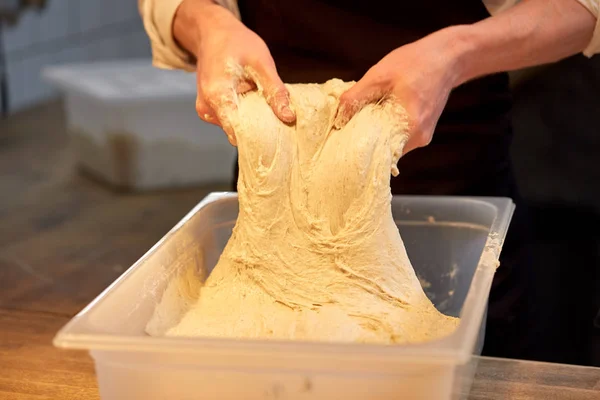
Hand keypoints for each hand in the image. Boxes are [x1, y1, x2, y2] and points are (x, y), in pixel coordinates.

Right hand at [174, 0, 294, 144]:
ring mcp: (205, 110)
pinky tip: (251, 102)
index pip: (238, 131)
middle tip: (275, 115)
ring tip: (261, 102)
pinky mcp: (208, 110)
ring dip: (250, 121)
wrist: (213, 32)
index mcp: (217, 96)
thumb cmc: (236, 43)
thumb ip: (275, 92)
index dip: (259, 137)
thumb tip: (289, 117)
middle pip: (236, 132)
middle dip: (257, 129)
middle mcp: (207, 108)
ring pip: (233, 128)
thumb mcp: (262, 63)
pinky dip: (243, 115)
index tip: (277, 136)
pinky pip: (229, 120)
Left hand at [334, 29, 463, 154]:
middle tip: (347, 131)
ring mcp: (423, 136)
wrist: (448, 56)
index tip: (342, 145)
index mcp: (410, 127)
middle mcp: (419, 138)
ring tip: (363, 119)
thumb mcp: (379, 75)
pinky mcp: (423, 130)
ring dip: (377, 134)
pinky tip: (380, 114)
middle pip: (384, 151)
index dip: (358, 150)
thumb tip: (338, 119)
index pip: (378, 154)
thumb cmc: (415, 62)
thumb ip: (356, 97)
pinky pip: (399, 136)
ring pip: (392, 144)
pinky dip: (388, 128)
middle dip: (365, 142)